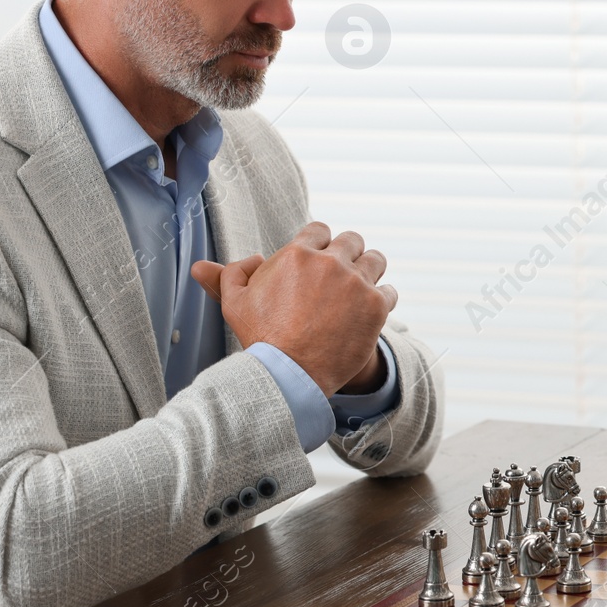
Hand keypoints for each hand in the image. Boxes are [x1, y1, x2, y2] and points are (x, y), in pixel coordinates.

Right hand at [191, 222, 396, 395]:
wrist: (292, 376)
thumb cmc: (261, 340)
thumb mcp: (235, 305)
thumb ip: (227, 277)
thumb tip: (217, 263)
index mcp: (297, 254)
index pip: (319, 230)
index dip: (320, 244)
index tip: (321, 258)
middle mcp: (330, 262)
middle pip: (352, 240)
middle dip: (348, 254)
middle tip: (342, 275)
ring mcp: (356, 282)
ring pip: (375, 260)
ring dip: (370, 271)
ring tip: (361, 289)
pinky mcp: (376, 305)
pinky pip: (389, 291)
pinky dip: (382, 299)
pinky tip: (370, 312)